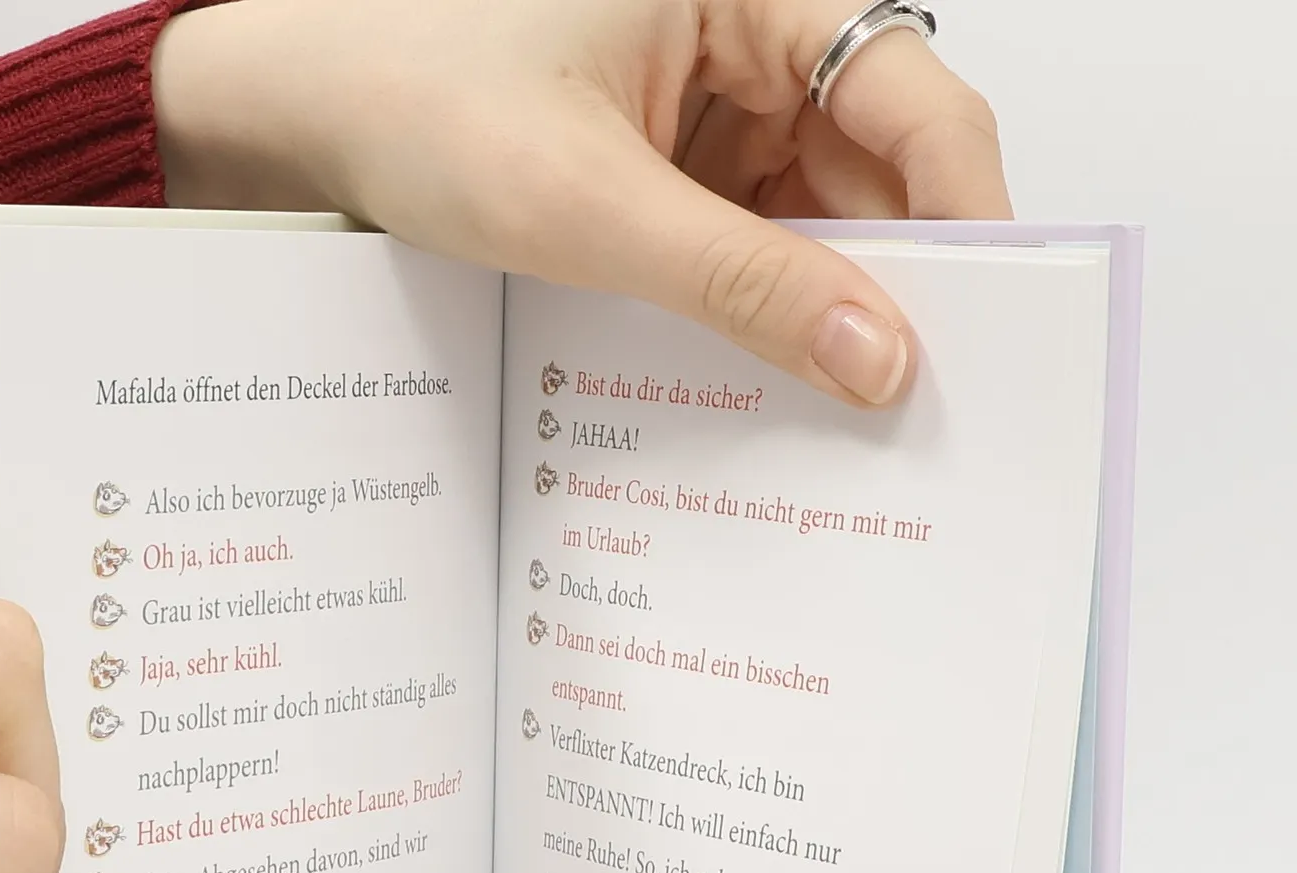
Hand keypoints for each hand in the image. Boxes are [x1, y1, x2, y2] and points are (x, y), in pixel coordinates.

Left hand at [155, 0, 1009, 406]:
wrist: (309, 119)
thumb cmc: (416, 101)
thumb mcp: (587, 205)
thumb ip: (740, 283)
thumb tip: (876, 356)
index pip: (912, 91)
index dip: (966, 208)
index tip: (987, 326)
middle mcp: (752, 38)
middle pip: (884, 163)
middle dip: (903, 277)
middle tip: (924, 400)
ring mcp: (720, 107)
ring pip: (827, 215)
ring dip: (835, 307)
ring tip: (849, 410)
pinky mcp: (683, 169)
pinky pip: (760, 242)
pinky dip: (770, 310)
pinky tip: (776, 381)